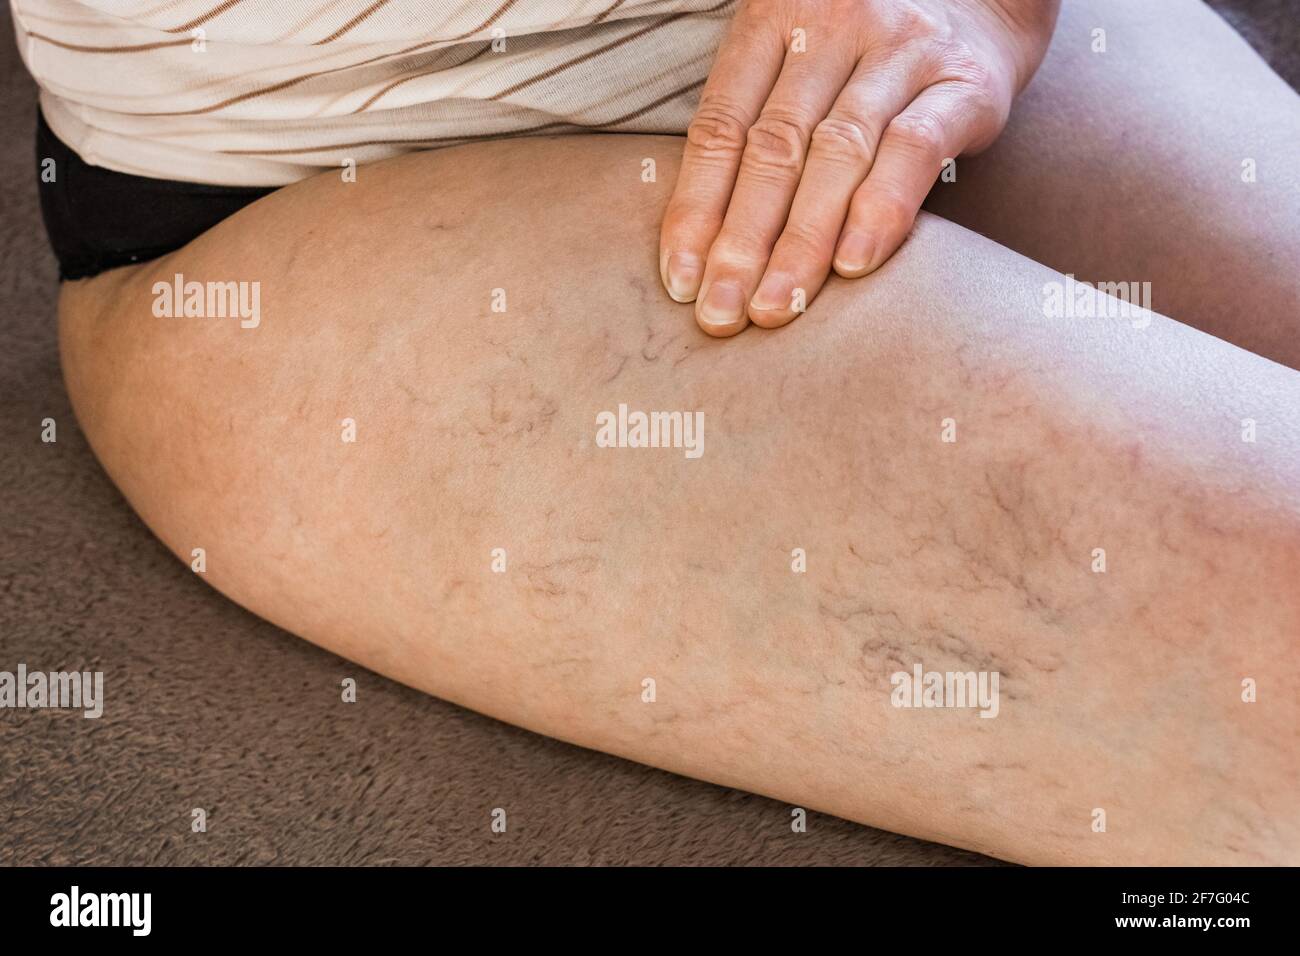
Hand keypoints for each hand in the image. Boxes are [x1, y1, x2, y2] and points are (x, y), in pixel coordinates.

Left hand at [659, 0, 1059, 335]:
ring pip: (837, 154)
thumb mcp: (799, 63)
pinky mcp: (963, 82)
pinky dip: (880, 208)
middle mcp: (833, 25)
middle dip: (741, 243)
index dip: (695, 210)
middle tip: (721, 313)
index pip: (720, 127)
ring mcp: (900, 50)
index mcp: (773, 20)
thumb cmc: (867, 54)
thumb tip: (701, 243)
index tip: (680, 282)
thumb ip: (755, 125)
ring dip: (801, 242)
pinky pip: (914, 149)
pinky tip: (853, 263)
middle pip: (773, 148)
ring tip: (778, 305)